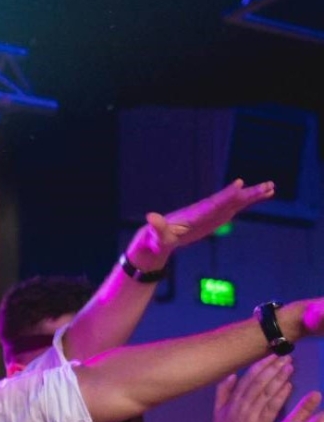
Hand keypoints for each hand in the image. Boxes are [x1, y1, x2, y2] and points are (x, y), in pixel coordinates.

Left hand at [125, 179, 273, 270]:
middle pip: (230, 200)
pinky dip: (247, 203)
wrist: (158, 238)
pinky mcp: (215, 218)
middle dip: (247, 193)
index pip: (214, 203)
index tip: (239, 183)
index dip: (226, 194)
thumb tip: (150, 218)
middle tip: (267, 185)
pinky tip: (261, 197)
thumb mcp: (157, 235)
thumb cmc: (157, 238)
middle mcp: (206, 210)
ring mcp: (212, 213)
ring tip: (271, 187)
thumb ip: (157, 227)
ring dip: (252, 195)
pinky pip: (234, 209)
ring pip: (235, 202)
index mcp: (195, 214)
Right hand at [207, 355, 293, 421]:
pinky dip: (280, 395)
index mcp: (233, 400)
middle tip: (285, 356)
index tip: (272, 355)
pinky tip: (288, 386)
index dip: (260, 365)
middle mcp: (242, 405)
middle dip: (272, 368)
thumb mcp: (218, 410)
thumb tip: (232, 374)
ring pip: (265, 392)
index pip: (248, 378)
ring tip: (289, 366)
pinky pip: (271, 407)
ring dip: (278, 378)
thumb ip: (223, 391)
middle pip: (258, 382)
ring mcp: (250, 415)